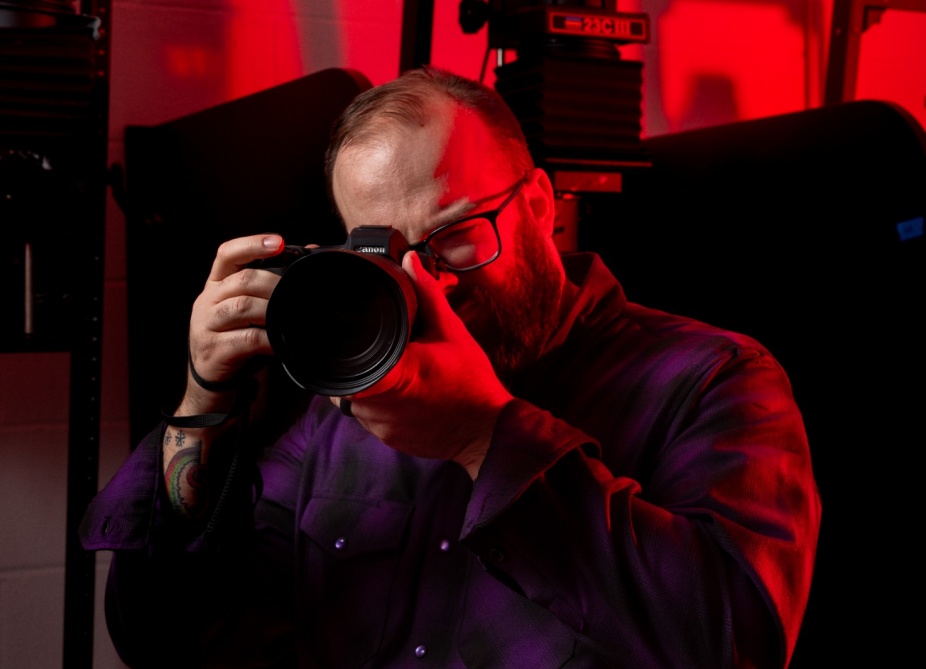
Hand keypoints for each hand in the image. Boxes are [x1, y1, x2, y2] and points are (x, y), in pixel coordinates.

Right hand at [178, 234, 285, 414]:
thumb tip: (310, 251)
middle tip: (298, 294)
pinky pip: (246, 339)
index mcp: (215, 285)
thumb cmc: (237, 343)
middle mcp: (206, 301)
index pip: (227, 253)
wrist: (213, 385)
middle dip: (275, 284)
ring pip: (242, 307)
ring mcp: (206, 326)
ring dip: (272, 310)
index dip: (252, 244)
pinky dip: (268, 339)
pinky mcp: (213, 351)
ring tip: (289, 317)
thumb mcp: (250, 311)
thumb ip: (270, 285)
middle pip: (242, 280)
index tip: (279, 242)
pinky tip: (280, 342)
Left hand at [333, 252, 512, 478]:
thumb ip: (427, 295)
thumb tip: (409, 261)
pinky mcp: (386, 439)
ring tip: (389, 368)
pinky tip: (400, 391)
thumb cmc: (472, 383)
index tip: (348, 335)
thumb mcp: (452, 332)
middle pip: (342, 377)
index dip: (338, 346)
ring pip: (352, 399)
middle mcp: (379, 405)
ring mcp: (380, 426)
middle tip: (375, 346)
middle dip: (354, 359)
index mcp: (393, 374)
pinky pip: (368, 415)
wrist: (489, 432)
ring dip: (364, 382)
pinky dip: (378, 401)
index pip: (341, 361)